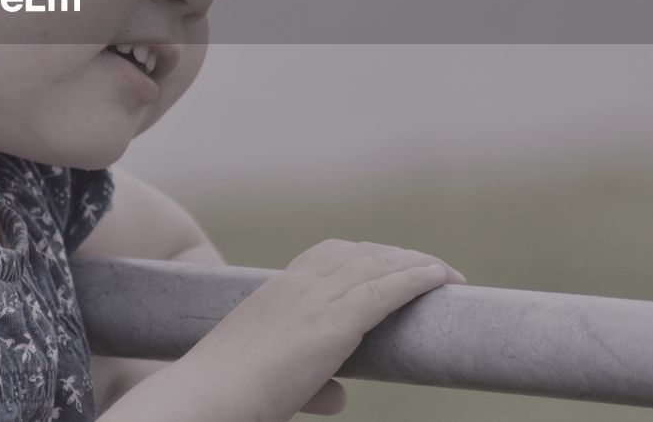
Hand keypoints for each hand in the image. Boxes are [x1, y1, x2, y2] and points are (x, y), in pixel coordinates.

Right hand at [182, 240, 465, 420]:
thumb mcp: (271, 378)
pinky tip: (440, 280)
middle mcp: (296, 286)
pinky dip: (416, 280)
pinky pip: (385, 291)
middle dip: (398, 256)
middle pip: (360, 254)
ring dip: (417, 264)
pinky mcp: (330, 325)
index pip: (328, 255)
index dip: (365, 254)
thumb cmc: (229, 394)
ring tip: (446, 274)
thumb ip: (311, 383)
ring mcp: (314, 302)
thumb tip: (341, 397)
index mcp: (276, 291)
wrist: (206, 397)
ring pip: (377, 266)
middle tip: (430, 269)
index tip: (391, 262)